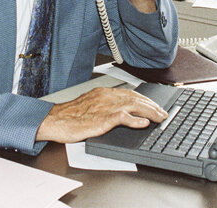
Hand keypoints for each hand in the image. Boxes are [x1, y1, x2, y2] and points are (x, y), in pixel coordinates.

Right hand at [35, 87, 167, 142]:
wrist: (54, 120)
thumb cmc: (68, 116)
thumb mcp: (89, 106)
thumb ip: (104, 106)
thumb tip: (120, 113)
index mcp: (102, 93)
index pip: (130, 93)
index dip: (145, 100)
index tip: (154, 106)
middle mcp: (105, 97)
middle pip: (135, 98)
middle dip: (152, 106)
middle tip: (163, 113)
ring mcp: (104, 107)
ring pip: (133, 105)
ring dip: (149, 112)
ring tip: (160, 118)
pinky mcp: (101, 119)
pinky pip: (122, 117)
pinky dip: (135, 120)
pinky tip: (143, 123)